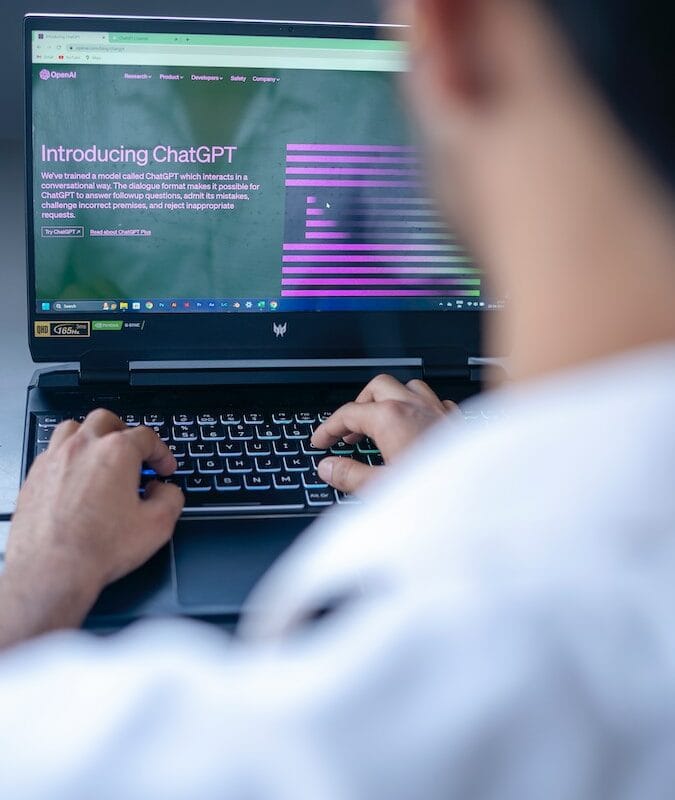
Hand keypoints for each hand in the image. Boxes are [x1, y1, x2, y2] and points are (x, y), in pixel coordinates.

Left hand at [0, 410, 182, 644]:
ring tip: (101, 455)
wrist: (52, 571)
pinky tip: (76, 477)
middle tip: (134, 453)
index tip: (164, 468)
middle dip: (125, 432)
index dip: (161, 452)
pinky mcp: (34, 477)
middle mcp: (83, 448)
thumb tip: (166, 490)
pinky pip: (52, 452)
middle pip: (107, 420)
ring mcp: (54, 459)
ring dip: (92, 437)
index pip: (146, 437)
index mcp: (116, 452)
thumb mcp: (158, 525)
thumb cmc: (99, 548)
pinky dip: (68, 457)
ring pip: (74, 428)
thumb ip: (171, 498)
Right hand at [311, 375, 457, 493]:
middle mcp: (415, 406)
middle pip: (377, 387)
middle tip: (348, 431)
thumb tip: (328, 467)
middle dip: (359, 405)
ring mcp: (437, 410)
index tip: (321, 441)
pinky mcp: (455, 421)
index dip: (329, 427)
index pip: (349, 412)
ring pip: (408, 387)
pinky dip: (419, 408)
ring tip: (379, 423)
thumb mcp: (380, 487)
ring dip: (390, 400)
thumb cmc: (435, 494)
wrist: (478, 497)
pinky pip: (433, 401)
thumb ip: (349, 475)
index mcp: (391, 418)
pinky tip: (415, 425)